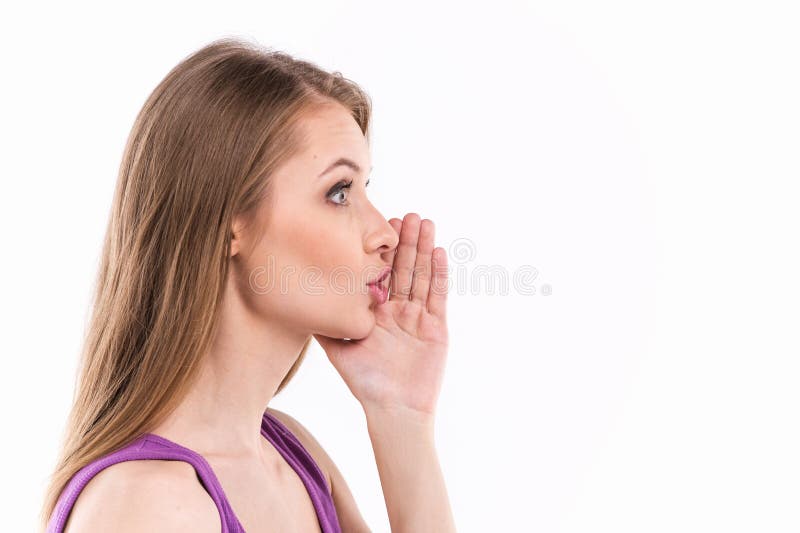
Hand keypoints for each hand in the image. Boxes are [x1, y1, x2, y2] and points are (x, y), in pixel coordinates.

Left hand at [313, 213, 448, 417]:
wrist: (393, 410)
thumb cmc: (365, 383)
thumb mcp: (338, 349)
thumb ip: (325, 323)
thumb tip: (301, 299)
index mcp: (377, 311)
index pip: (381, 273)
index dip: (382, 250)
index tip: (380, 224)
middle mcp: (398, 310)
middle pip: (404, 268)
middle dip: (406, 241)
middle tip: (407, 214)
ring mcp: (418, 317)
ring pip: (421, 275)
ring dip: (424, 248)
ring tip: (425, 222)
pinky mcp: (436, 327)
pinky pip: (438, 296)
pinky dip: (438, 274)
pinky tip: (439, 252)